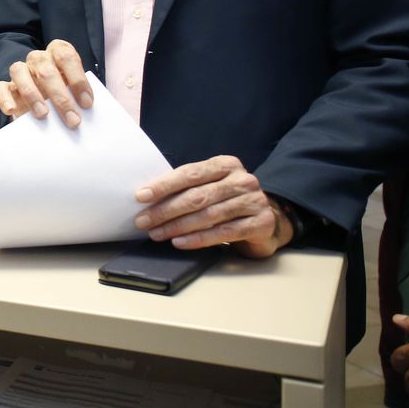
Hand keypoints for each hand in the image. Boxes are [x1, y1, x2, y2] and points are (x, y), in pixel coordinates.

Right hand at [0, 39, 92, 128]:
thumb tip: (86, 112)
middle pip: (45, 69)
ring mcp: (21, 71)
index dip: (77, 79)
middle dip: (60, 97)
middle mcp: (38, 59)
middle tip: (72, 120)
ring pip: (19, 71)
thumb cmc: (64, 93)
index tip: (86, 103)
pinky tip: (11, 110)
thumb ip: (79, 96)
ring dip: (32, 94)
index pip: (66, 57)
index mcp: (58, 53)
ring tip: (43, 115)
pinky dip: (4, 98)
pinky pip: (0, 87)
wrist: (45, 100)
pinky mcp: (6, 86)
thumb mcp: (75, 91)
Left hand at [133, 155, 285, 256]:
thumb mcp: (211, 187)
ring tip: (157, 234)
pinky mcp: (261, 223)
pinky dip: (199, 239)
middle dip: (166, 209)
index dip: (164, 185)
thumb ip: (188, 188)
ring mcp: (255, 201)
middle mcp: (243, 180)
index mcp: (226, 165)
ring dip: (178, 226)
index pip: (190, 173)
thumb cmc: (228, 201)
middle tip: (143, 221)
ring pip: (209, 215)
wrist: (268, 220)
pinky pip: (224, 233)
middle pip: (197, 196)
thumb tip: (147, 198)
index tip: (141, 196)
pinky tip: (180, 243)